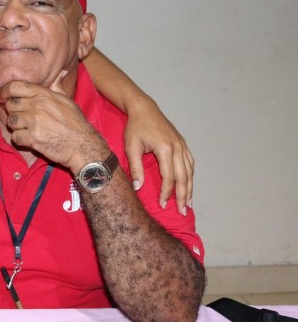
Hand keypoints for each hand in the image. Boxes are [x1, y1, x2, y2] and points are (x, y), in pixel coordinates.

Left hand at [0, 70, 106, 172]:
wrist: (84, 145)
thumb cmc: (76, 124)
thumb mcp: (68, 101)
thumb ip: (58, 87)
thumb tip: (61, 72)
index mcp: (44, 95)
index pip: (15, 86)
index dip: (5, 91)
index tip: (4, 98)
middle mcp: (38, 105)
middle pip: (10, 104)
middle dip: (14, 112)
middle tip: (22, 118)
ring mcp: (35, 121)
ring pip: (11, 121)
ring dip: (16, 127)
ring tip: (27, 129)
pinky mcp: (33, 138)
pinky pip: (15, 137)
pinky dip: (20, 140)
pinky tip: (30, 140)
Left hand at [124, 97, 193, 213]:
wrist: (143, 109)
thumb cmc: (135, 127)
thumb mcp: (131, 147)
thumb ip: (136, 168)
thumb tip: (138, 188)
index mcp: (165, 149)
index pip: (169, 177)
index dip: (166, 193)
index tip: (163, 205)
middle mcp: (177, 147)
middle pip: (183, 177)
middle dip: (182, 196)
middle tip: (181, 212)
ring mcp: (182, 145)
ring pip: (190, 171)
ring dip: (189, 188)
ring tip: (188, 204)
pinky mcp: (182, 143)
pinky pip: (190, 163)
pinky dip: (190, 176)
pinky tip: (189, 185)